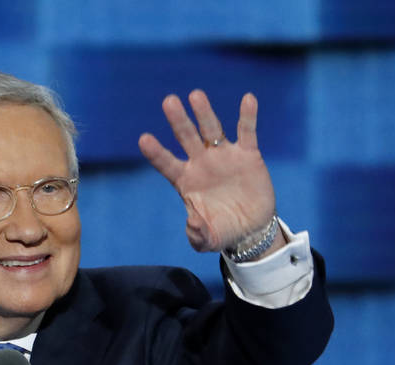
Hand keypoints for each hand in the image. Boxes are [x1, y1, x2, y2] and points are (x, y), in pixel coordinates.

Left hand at [138, 90, 275, 252]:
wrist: (251, 229)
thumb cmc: (222, 232)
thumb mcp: (206, 239)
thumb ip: (196, 233)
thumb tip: (192, 224)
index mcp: (185, 181)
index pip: (166, 163)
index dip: (156, 153)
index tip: (144, 139)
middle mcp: (201, 164)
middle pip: (186, 137)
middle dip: (178, 120)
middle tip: (168, 101)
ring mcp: (224, 157)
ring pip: (212, 130)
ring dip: (204, 112)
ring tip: (195, 95)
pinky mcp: (248, 155)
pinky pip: (247, 132)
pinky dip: (247, 116)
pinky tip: (248, 99)